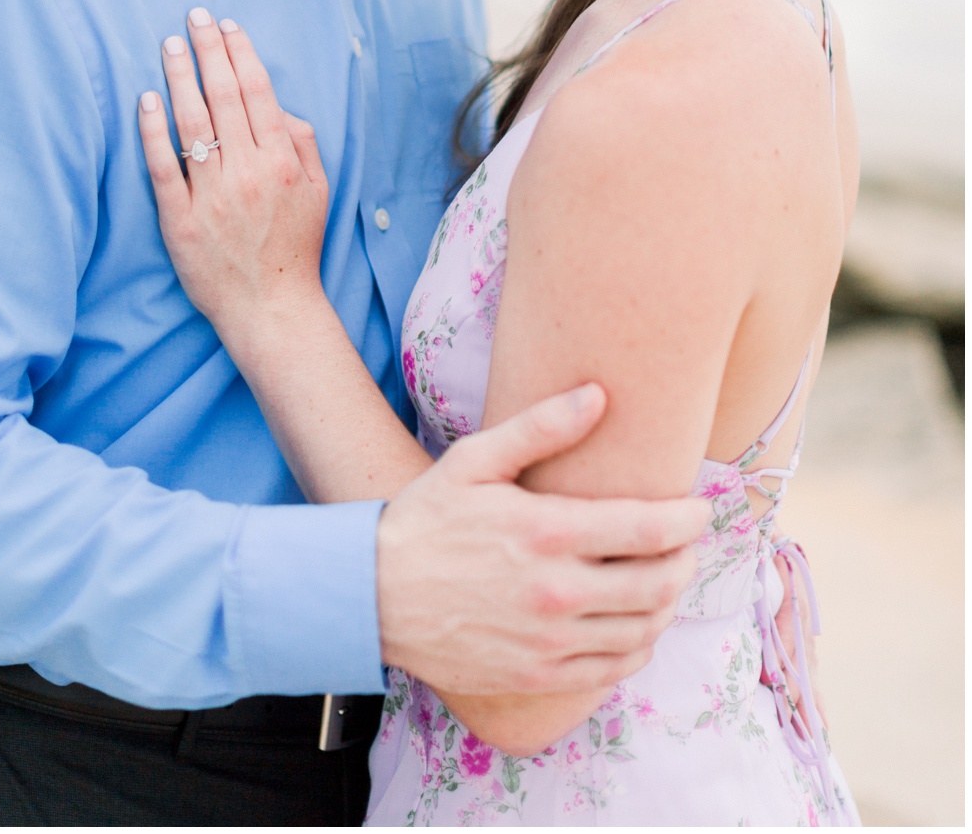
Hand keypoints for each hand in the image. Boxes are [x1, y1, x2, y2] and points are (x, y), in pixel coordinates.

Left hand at [138, 9, 329, 340]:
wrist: (271, 307)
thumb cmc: (294, 247)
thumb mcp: (318, 191)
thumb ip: (302, 143)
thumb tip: (279, 105)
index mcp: (282, 161)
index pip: (258, 92)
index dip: (240, 53)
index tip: (225, 24)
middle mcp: (248, 172)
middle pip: (224, 97)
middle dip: (208, 50)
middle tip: (193, 16)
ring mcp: (212, 195)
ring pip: (193, 124)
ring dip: (180, 77)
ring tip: (169, 44)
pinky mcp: (180, 219)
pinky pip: (163, 166)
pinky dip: (153, 130)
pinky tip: (147, 99)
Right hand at [378, 384, 708, 695]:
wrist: (370, 593)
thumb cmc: (423, 520)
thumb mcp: (472, 461)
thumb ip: (539, 428)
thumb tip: (599, 395)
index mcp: (545, 531)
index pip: (651, 529)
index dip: (689, 518)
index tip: (699, 509)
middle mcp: (556, 591)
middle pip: (660, 583)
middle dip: (685, 561)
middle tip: (684, 545)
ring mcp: (551, 640)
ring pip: (645, 628)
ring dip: (667, 603)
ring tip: (662, 581)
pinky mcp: (541, 674)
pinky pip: (616, 667)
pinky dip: (639, 645)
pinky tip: (632, 624)